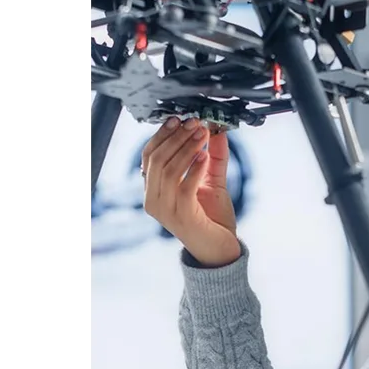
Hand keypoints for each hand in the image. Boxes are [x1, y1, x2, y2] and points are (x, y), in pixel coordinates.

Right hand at [142, 117, 241, 266]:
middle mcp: (153, 200)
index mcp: (153, 190)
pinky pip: (184, 186)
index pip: (149, 156)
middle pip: (157, 159)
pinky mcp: (181, 215)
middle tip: (194, 123)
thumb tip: (217, 130)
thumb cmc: (212, 218)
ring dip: (186, 148)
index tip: (179, 119)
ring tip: (202, 134)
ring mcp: (165, 209)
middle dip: (176, 137)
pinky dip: (194, 169)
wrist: (220, 248)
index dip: (163, 135)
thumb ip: (214, 156)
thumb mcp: (212, 181)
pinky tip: (205, 156)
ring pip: (168, 170)